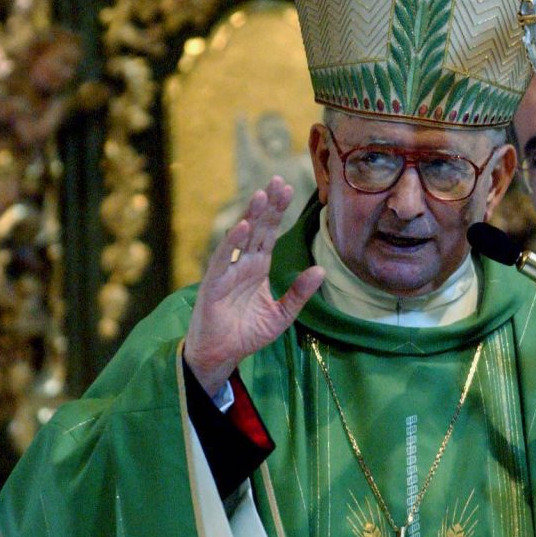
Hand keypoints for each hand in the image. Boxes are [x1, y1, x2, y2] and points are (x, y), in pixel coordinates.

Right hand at [184, 177, 324, 395]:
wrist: (222, 355)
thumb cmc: (247, 333)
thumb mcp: (282, 314)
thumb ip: (299, 293)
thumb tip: (321, 270)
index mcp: (259, 267)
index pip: (270, 233)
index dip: (278, 211)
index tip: (289, 188)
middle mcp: (244, 263)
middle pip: (258, 228)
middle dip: (268, 206)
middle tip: (279, 181)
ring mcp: (228, 271)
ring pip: (241, 237)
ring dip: (251, 216)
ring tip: (262, 195)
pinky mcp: (214, 283)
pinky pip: (224, 259)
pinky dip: (232, 243)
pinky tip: (243, 227)